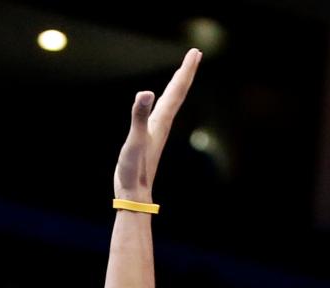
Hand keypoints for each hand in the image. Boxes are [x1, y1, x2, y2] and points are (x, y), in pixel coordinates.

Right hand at [114, 49, 201, 200]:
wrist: (134, 194)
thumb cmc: (134, 170)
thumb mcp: (134, 140)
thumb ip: (139, 116)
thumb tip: (145, 93)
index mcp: (161, 121)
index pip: (176, 91)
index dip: (185, 70)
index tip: (195, 52)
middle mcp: (162, 124)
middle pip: (177, 94)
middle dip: (185, 73)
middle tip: (194, 54)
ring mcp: (156, 132)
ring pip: (170, 103)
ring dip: (177, 87)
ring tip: (181, 74)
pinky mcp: (148, 139)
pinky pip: (160, 113)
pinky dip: (164, 102)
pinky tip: (160, 103)